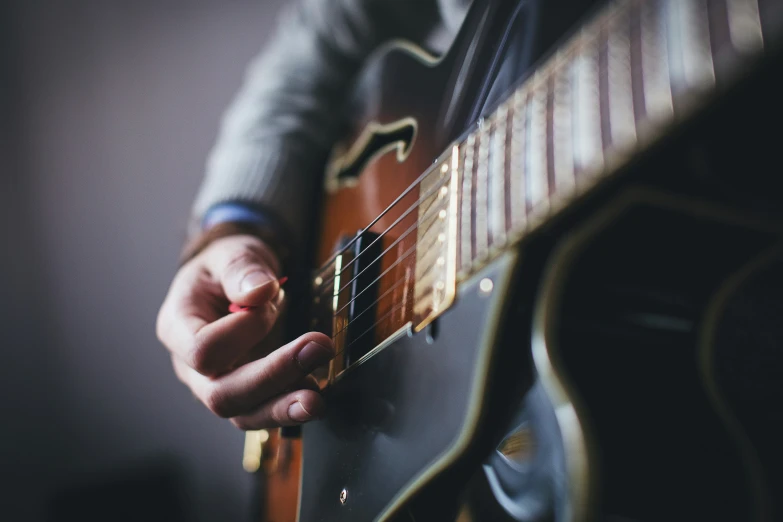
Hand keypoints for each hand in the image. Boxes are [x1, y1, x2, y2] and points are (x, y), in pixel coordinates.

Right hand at [156, 234, 333, 428]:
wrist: (232, 280)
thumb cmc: (224, 267)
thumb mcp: (230, 253)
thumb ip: (242, 269)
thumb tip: (260, 291)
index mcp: (177, 327)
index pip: (203, 350)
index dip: (243, 332)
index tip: (271, 302)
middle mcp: (190, 366)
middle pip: (221, 394)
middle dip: (272, 377)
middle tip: (318, 350)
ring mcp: (216, 384)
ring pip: (242, 414)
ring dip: (282, 409)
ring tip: (316, 400)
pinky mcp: (244, 393)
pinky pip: (262, 412)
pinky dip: (289, 407)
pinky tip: (314, 396)